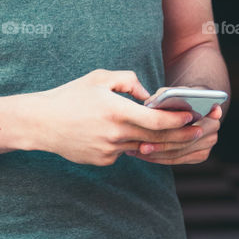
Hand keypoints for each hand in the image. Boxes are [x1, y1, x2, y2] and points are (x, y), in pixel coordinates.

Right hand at [32, 70, 201, 166]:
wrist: (41, 123)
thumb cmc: (71, 95)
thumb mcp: (100, 77)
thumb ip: (130, 81)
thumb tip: (150, 96)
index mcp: (116, 111)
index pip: (157, 121)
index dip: (178, 120)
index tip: (192, 116)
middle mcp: (115, 134)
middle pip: (156, 138)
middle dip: (180, 135)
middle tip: (198, 130)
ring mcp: (108, 151)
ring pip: (141, 146)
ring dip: (158, 140)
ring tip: (174, 133)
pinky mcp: (102, 161)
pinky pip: (123, 151)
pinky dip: (129, 143)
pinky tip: (124, 134)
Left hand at [125, 103, 222, 165]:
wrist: (194, 106)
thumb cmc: (180, 96)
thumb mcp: (174, 90)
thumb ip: (166, 95)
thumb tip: (151, 104)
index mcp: (213, 112)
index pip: (192, 123)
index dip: (171, 128)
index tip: (153, 129)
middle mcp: (213, 131)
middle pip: (183, 142)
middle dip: (160, 145)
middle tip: (140, 147)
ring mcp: (208, 146)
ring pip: (178, 154)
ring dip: (156, 154)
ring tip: (136, 151)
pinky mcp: (200, 156)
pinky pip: (177, 160)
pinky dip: (159, 159)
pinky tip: (143, 155)